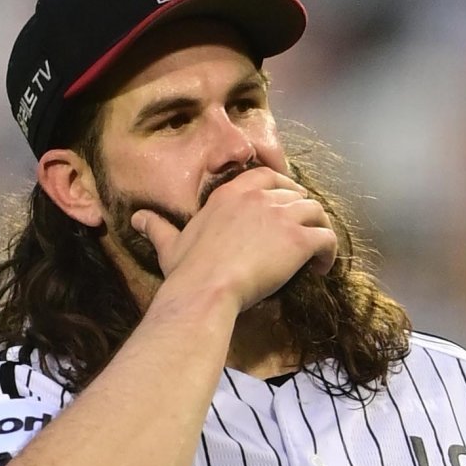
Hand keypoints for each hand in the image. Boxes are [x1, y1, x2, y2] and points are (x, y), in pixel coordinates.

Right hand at [132, 166, 337, 310]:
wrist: (205, 290)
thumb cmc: (187, 271)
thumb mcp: (170, 245)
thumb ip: (157, 227)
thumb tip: (136, 219)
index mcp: (231, 193)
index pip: (267, 176)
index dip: (282, 188)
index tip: (286, 207)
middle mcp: (259, 197)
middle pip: (296, 193)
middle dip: (304, 209)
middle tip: (305, 232)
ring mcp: (281, 216)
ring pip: (316, 212)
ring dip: (319, 230)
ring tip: (316, 253)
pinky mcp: (299, 239)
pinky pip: (326, 238)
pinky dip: (328, 252)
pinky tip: (320, 269)